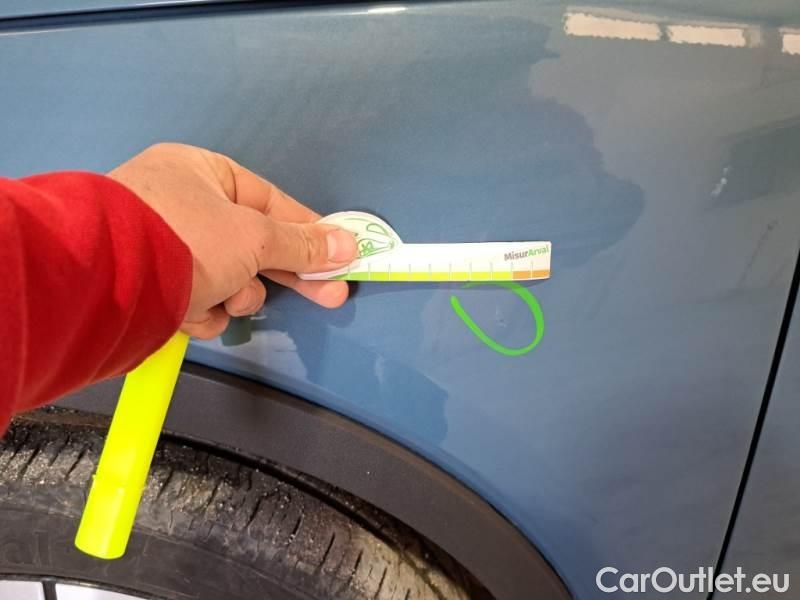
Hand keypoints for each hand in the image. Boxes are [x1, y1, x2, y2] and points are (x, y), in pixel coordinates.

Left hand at [108, 143, 356, 338]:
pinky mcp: (148, 285)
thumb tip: (348, 244)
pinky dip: (199, 312)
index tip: (338, 255)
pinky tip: (188, 314)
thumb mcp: (254, 237)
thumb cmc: (183, 240)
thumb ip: (302, 244)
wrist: (104, 285)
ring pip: (226, 278)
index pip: (270, 201)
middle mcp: (180, 204)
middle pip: (251, 244)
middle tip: (329, 296)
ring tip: (222, 298)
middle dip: (282, 274)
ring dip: (234, 296)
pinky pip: (195, 299)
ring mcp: (162, 247)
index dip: (309, 231)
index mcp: (200, 173)